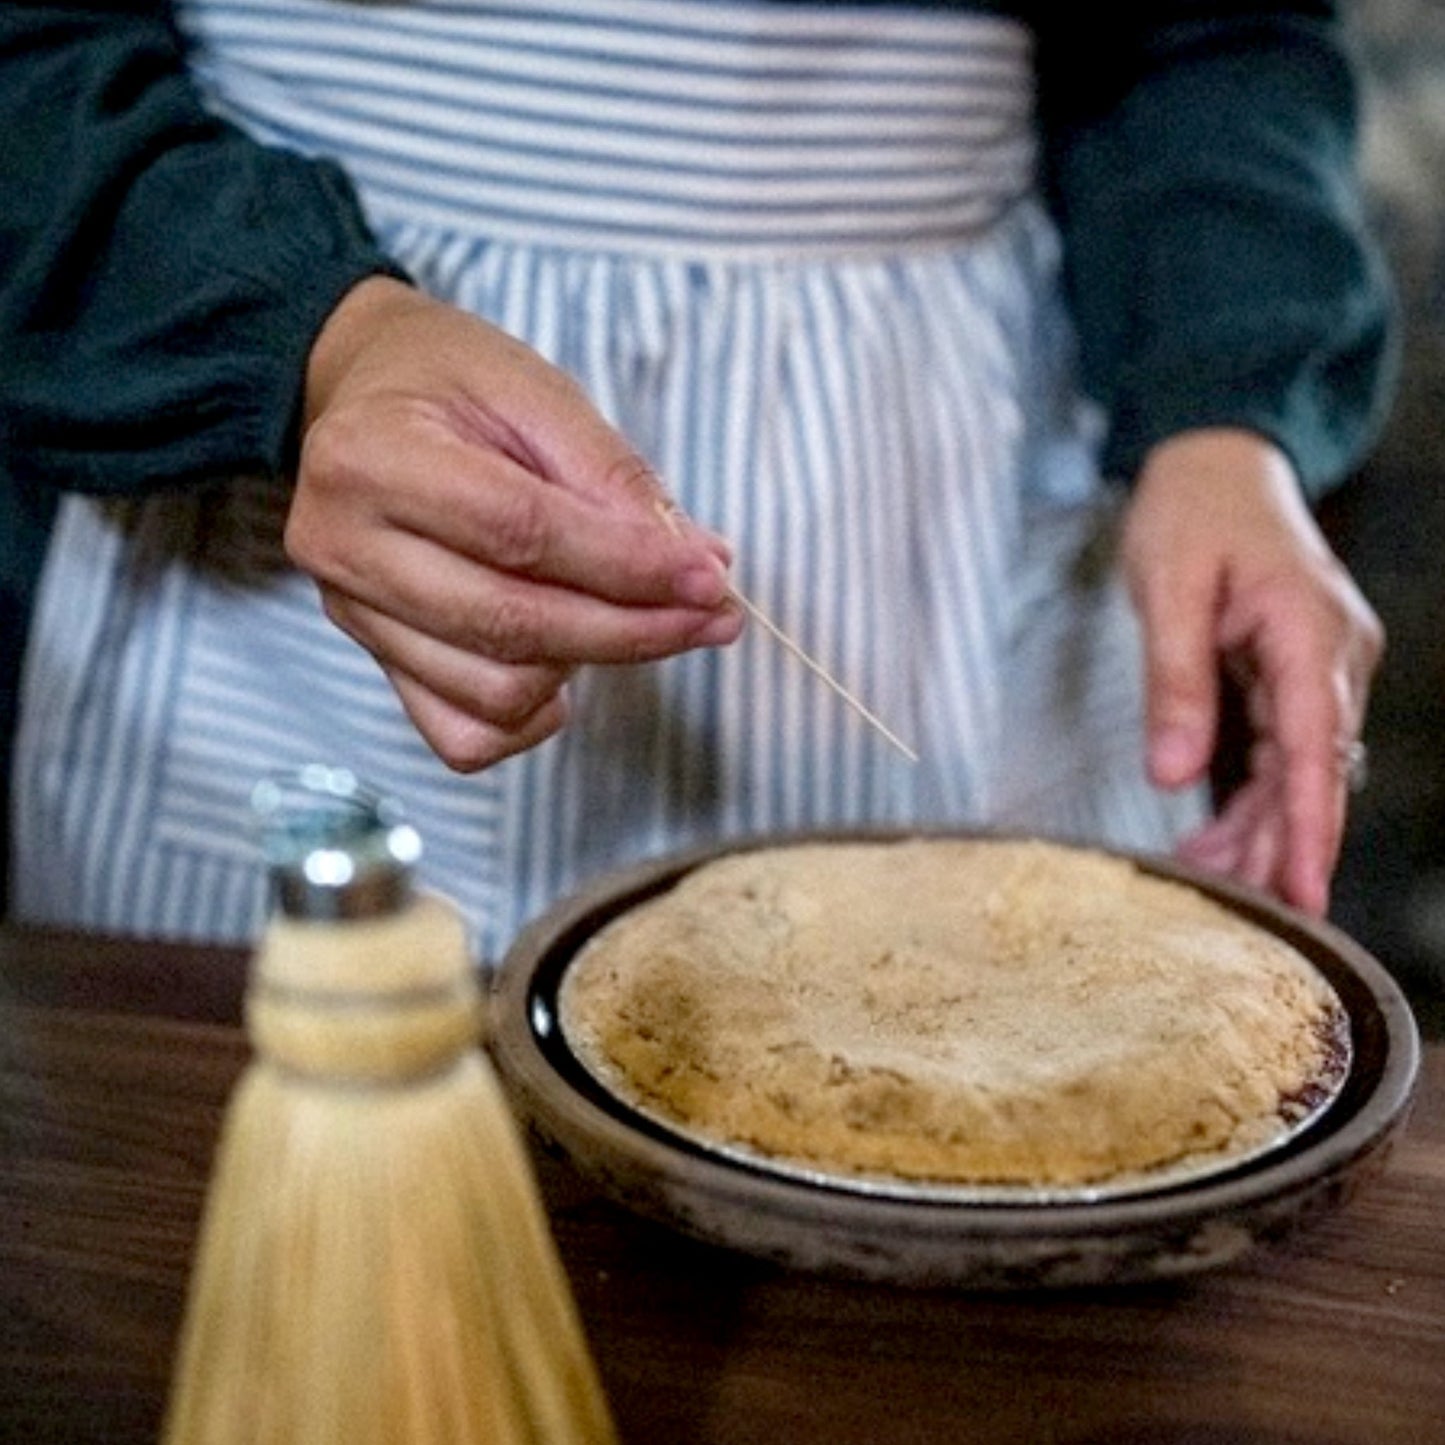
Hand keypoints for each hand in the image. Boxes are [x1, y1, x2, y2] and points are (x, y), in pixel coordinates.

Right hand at [289, 276, 741, 770]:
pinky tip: (562, 669)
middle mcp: (345, 547)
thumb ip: (612, 478)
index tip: (709, 580)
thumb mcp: (536, 392)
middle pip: (511, 623)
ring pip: (493, 692)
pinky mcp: (373, 660)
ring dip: (585, 666)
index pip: (520, 533)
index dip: (627, 566)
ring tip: (622, 614)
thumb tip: (699, 565)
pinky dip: (530, 717)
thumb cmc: (451, 385)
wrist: (359, 396)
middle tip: (711, 615)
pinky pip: (462, 736)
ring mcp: (353, 614)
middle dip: (632, 630)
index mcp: (373, 457)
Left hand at [1119, 428, 1383, 916]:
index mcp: (1310, 630)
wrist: (1216, 464)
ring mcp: (1317, 668)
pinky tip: (1215, 836)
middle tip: (1240, 909)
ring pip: (1297, 768)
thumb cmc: (1192, 512)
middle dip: (1280, 844)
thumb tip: (1175, 774)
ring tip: (1210, 876)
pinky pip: (1279, 748)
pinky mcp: (1292, 676)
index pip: (1315, 745)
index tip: (1304, 891)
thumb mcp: (1169, 591)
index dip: (1310, 826)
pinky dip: (1251, 794)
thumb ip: (1175, 683)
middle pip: (1312, 770)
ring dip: (1261, 827)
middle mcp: (1330, 656)